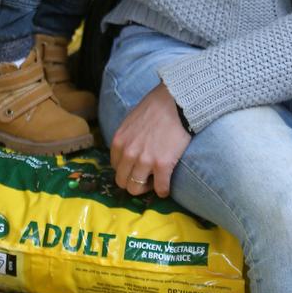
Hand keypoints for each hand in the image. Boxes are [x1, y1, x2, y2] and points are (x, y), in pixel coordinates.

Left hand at [109, 82, 191, 197]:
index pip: (115, 167)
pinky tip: (166, 186)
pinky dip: (163, 190)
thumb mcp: (131, 121)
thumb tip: (128, 154)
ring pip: (136, 189)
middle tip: (145, 177)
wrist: (175, 102)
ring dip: (146, 188)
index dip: (127, 170)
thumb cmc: (155, 107)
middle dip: (133, 182)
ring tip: (155, 181)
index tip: (136, 168)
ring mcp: (145, 160)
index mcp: (119, 142)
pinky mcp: (163, 165)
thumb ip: (126, 139)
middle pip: (122, 182)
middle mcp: (128, 153)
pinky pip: (160, 189)